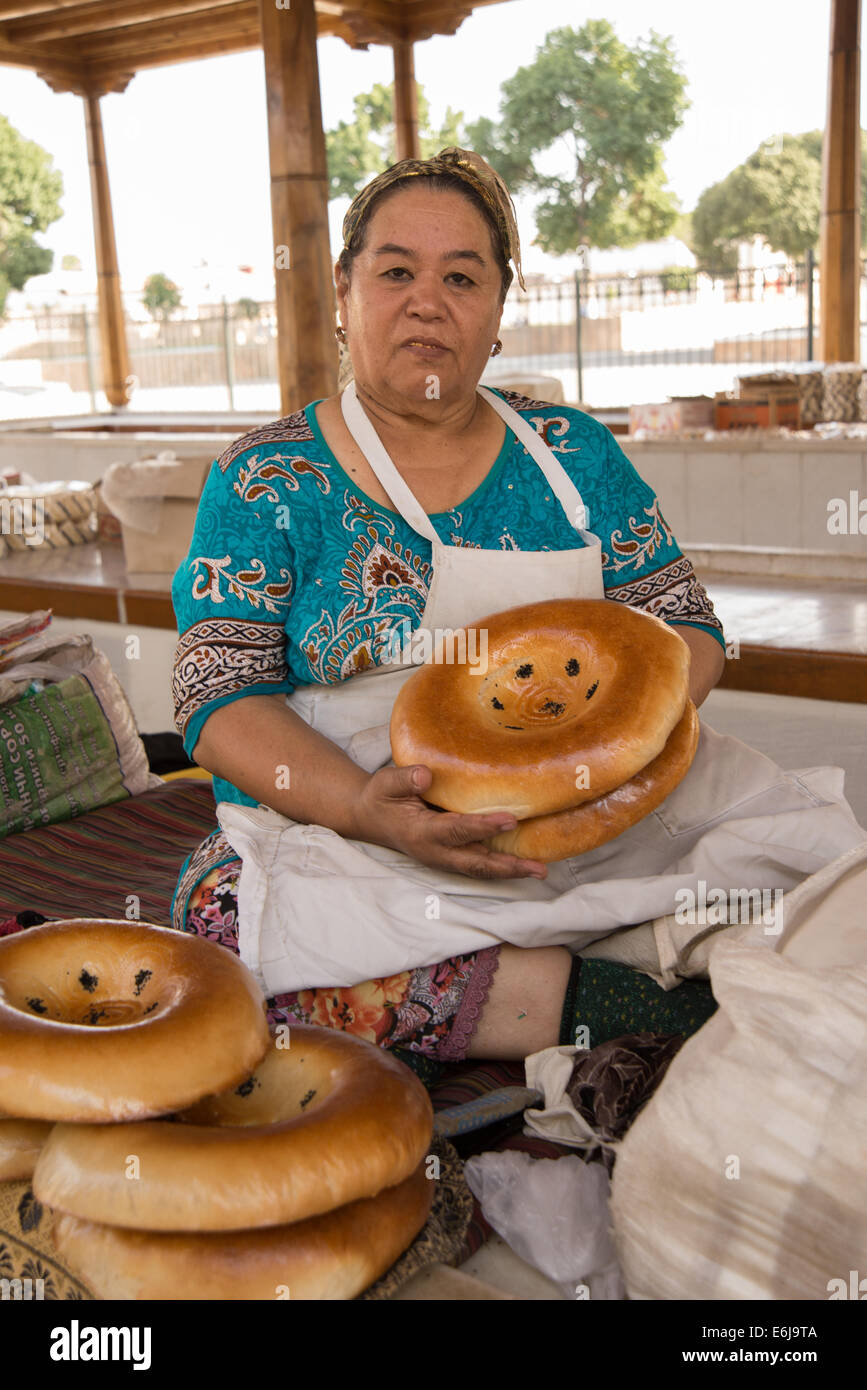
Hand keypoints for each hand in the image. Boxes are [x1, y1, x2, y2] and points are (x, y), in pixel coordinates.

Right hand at [349, 764, 548, 880]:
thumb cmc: (381, 797)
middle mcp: (435, 852)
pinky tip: (524, 862)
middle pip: (476, 864)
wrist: (369, 818)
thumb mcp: (385, 783)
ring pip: (481, 868)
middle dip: (508, 867)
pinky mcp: (451, 856)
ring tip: (540, 871)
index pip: (456, 830)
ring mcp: (444, 858)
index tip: (510, 820)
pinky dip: (502, 866)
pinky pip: (479, 864)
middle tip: (538, 868)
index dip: (483, 827)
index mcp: (421, 833)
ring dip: (510, 871)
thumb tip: (426, 775)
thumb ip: (404, 779)